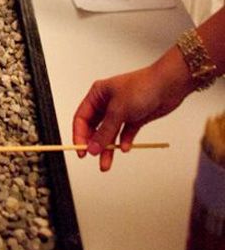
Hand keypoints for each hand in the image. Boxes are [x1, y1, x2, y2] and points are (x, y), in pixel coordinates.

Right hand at [73, 57, 188, 170]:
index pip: (81, 118)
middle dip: (93, 144)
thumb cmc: (143, 86)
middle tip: (92, 157)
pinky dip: (124, 142)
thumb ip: (105, 131)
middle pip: (94, 128)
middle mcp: (107, 103)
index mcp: (98, 94)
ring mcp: (121, 111)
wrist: (169, 85)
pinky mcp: (134, 118)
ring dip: (108, 148)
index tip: (81, 151)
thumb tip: (93, 148)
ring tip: (106, 164)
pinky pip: (125, 134)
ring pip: (109, 133)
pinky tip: (125, 148)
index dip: (79, 135)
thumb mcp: (119, 110)